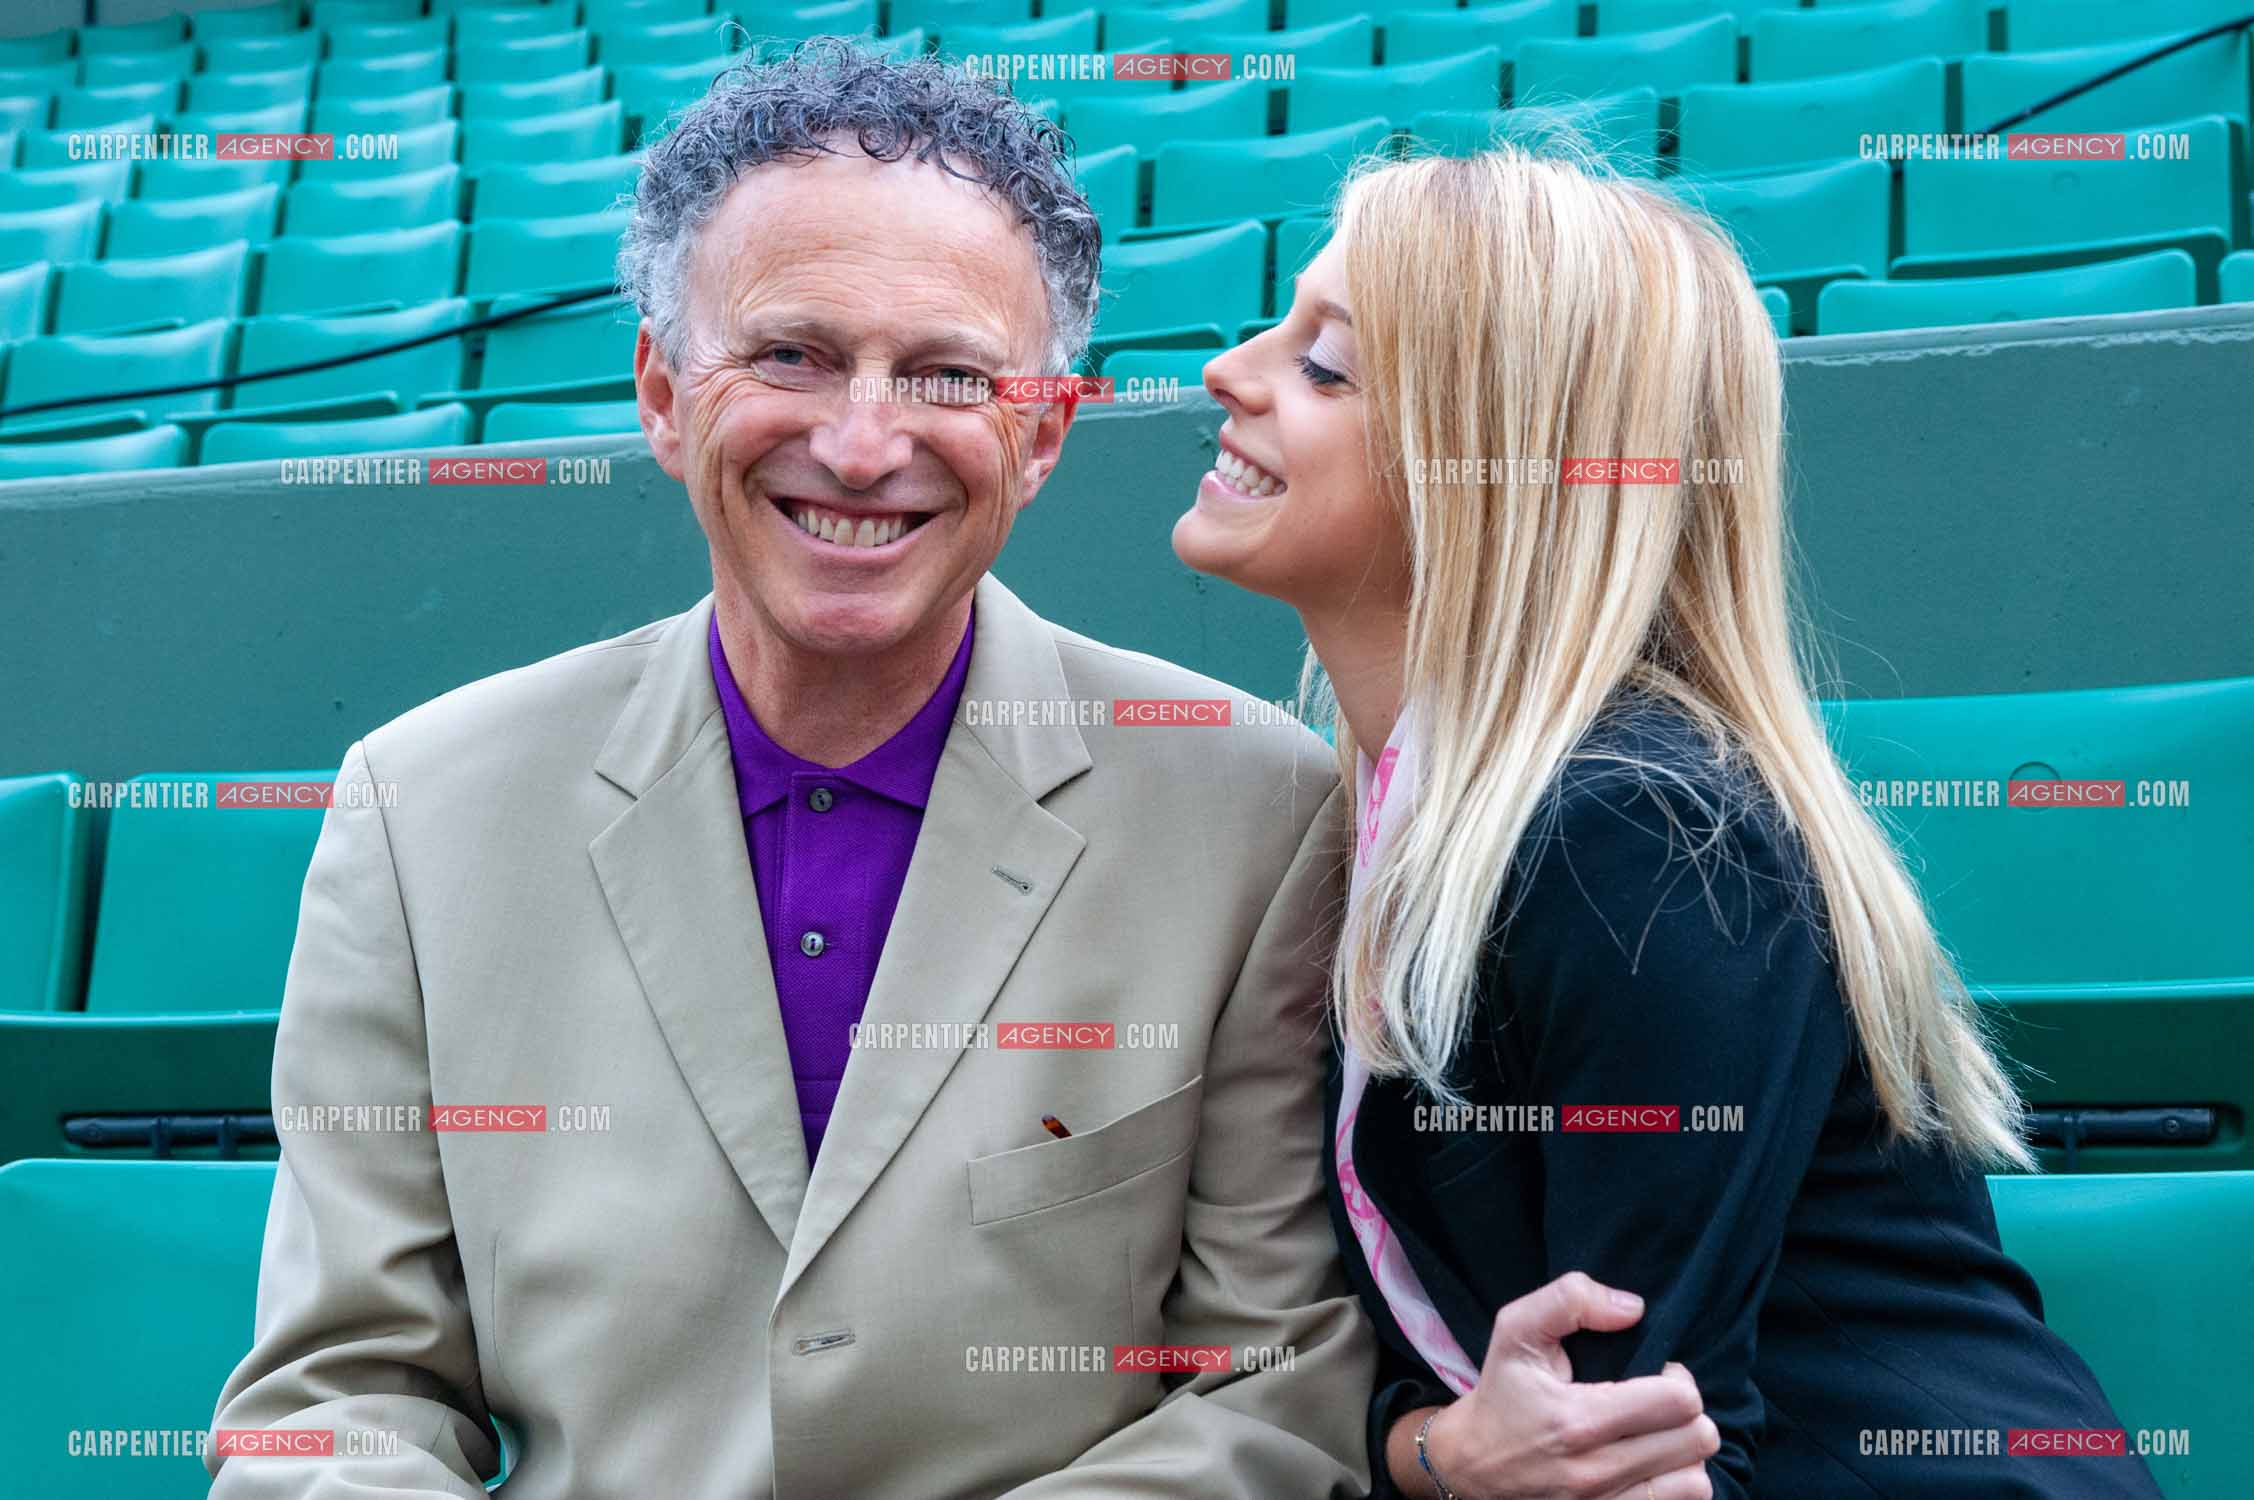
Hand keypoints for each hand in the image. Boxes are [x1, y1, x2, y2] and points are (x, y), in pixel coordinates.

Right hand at [1392, 1272, 1718, 1499]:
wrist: (1469, 1465)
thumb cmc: (1501, 1393)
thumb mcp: (1516, 1331)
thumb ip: (1570, 1300)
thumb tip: (1633, 1308)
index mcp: (1577, 1420)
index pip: (1679, 1402)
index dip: (1678, 1378)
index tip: (1655, 1374)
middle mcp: (1594, 1472)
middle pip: (1698, 1440)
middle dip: (1687, 1413)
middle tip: (1659, 1404)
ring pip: (1697, 1482)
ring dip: (1685, 1454)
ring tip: (1657, 1436)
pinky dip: (1676, 1484)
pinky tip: (1652, 1465)